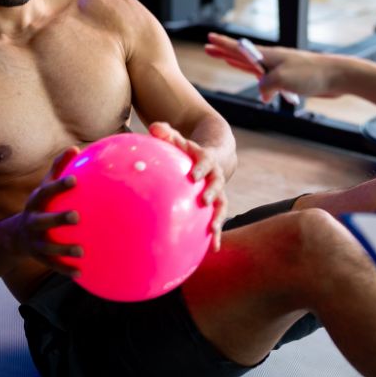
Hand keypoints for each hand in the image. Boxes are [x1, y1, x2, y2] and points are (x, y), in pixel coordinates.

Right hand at [10, 147, 83, 276]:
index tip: (74, 179)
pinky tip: (81, 272)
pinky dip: (65, 270)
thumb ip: (59, 169)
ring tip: (82, 251)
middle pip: (43, 221)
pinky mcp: (38, 258)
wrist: (13, 235)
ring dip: (64, 250)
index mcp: (35, 203)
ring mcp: (34, 242)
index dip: (59, 185)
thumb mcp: (45, 187)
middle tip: (77, 216)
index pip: (46, 192)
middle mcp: (32, 222)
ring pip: (48, 248)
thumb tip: (76, 148)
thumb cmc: (40, 205)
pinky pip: (52, 266)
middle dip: (58, 219)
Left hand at [148, 122, 229, 250]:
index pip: (206, 162)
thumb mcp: (179, 139)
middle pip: (217, 186)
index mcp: (206, 161)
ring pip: (221, 206)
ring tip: (214, 230)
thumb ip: (167, 134)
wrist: (215, 156)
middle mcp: (215, 178)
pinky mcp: (215, 206)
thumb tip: (154, 127)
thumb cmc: (189, 150)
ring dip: (218, 218)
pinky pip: (216, 221)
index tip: (194, 175)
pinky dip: (216, 235)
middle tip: (205, 201)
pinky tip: (213, 249)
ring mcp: (217, 193)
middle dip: (213, 194)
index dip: (201, 168)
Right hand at [204, 33, 341, 102]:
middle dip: (224, 52)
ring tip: (225, 60)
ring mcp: (280, 69)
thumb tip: (263, 94)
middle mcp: (272, 60)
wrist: (336, 76)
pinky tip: (260, 88)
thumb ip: (265, 86)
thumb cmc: (311, 74)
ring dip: (238, 64)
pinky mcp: (290, 79)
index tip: (208, 38)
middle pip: (242, 55)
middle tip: (209, 48)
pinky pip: (268, 80)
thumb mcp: (281, 80)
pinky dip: (259, 82)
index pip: (239, 48)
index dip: (222, 45)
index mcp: (268, 56)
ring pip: (253, 67)